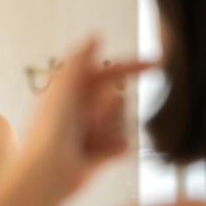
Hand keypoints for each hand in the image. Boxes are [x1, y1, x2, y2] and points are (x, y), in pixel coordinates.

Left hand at [26, 38, 154, 193]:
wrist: (48, 170)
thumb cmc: (51, 127)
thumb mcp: (64, 86)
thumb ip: (80, 60)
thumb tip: (95, 35)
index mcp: (72, 91)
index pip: (108, 73)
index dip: (131, 66)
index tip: (157, 63)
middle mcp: (83, 109)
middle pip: (117, 99)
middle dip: (109, 108)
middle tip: (90, 119)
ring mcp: (92, 130)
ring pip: (122, 122)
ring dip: (109, 128)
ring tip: (89, 138)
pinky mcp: (100, 152)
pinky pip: (122, 143)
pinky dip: (113, 147)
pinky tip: (100, 151)